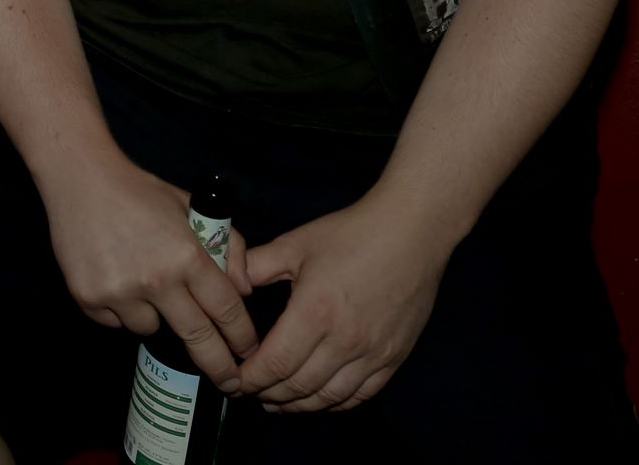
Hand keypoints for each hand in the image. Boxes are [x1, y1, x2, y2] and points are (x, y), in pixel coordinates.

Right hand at [45, 160, 258, 390]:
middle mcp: (156, 279)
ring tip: (141, 280)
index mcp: (186, 255)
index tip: (250, 353)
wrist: (79, 178)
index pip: (226, 309)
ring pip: (150, 329)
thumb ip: (228, 245)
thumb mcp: (192, 208)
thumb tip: (244, 290)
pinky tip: (114, 276)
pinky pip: (116, 322)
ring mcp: (120, 292)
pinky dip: (120, 309)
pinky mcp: (89, 298)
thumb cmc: (140, 192)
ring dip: (155, 316)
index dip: (243, 336)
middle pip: (198, 337)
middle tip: (231, 382)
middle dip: (220, 365)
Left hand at [238, 195, 453, 411]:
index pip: (274, 363)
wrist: (411, 234)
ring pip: (328, 397)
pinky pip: (361, 395)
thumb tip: (227, 284)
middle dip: (268, 394)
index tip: (234, 379)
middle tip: (248, 392)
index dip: (250, 378)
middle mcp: (344, 341)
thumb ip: (254, 266)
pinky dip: (335, 404)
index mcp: (314, 313)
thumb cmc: (350, 235)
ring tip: (277, 402)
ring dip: (298, 405)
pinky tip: (318, 400)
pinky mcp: (393, 358)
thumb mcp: (293, 245)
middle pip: (298, 386)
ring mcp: (372, 354)